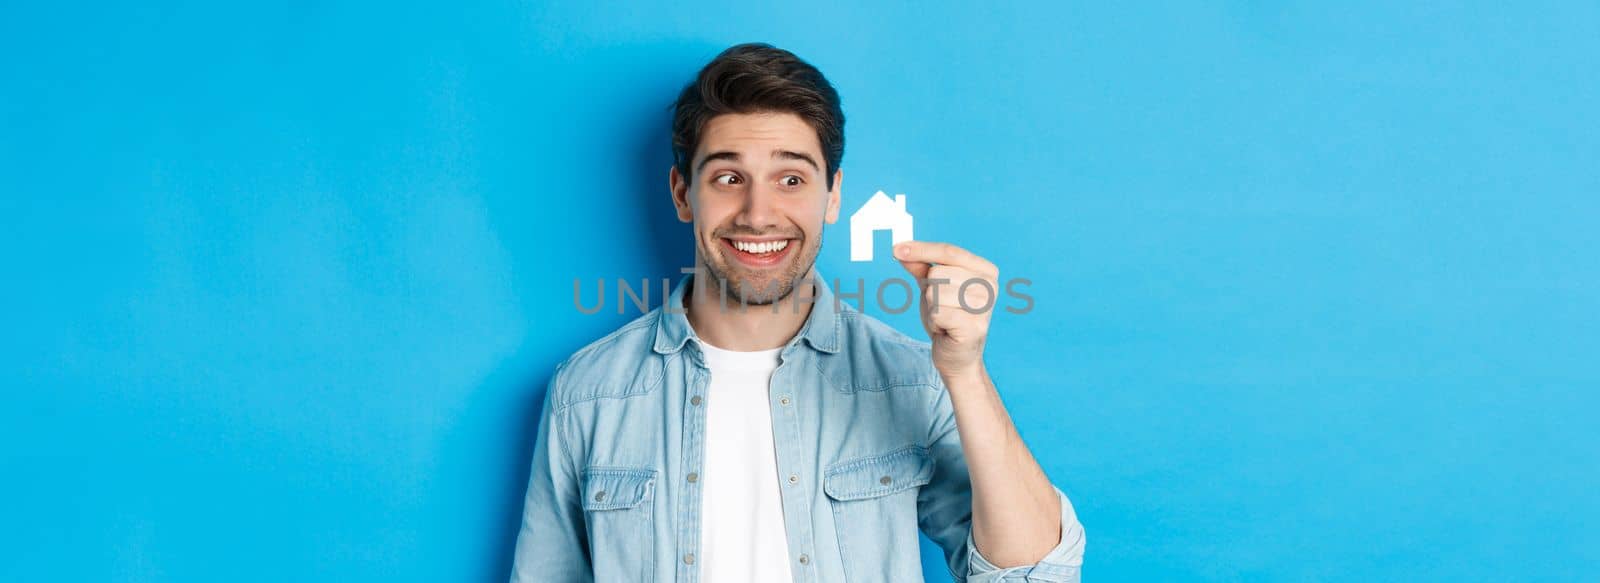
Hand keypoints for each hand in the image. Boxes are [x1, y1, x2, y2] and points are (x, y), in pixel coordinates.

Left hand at [893, 241, 999, 379]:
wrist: (956, 356)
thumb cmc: (947, 318)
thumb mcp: (932, 287)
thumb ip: (920, 267)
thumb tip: (901, 249)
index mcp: (985, 270)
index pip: (949, 252)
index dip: (921, 249)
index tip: (896, 249)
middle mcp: (990, 286)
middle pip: (939, 272)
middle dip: (930, 291)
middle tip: (942, 308)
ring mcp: (985, 307)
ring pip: (936, 293)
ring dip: (932, 309)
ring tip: (944, 319)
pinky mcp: (975, 326)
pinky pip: (937, 313)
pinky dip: (934, 322)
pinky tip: (945, 330)